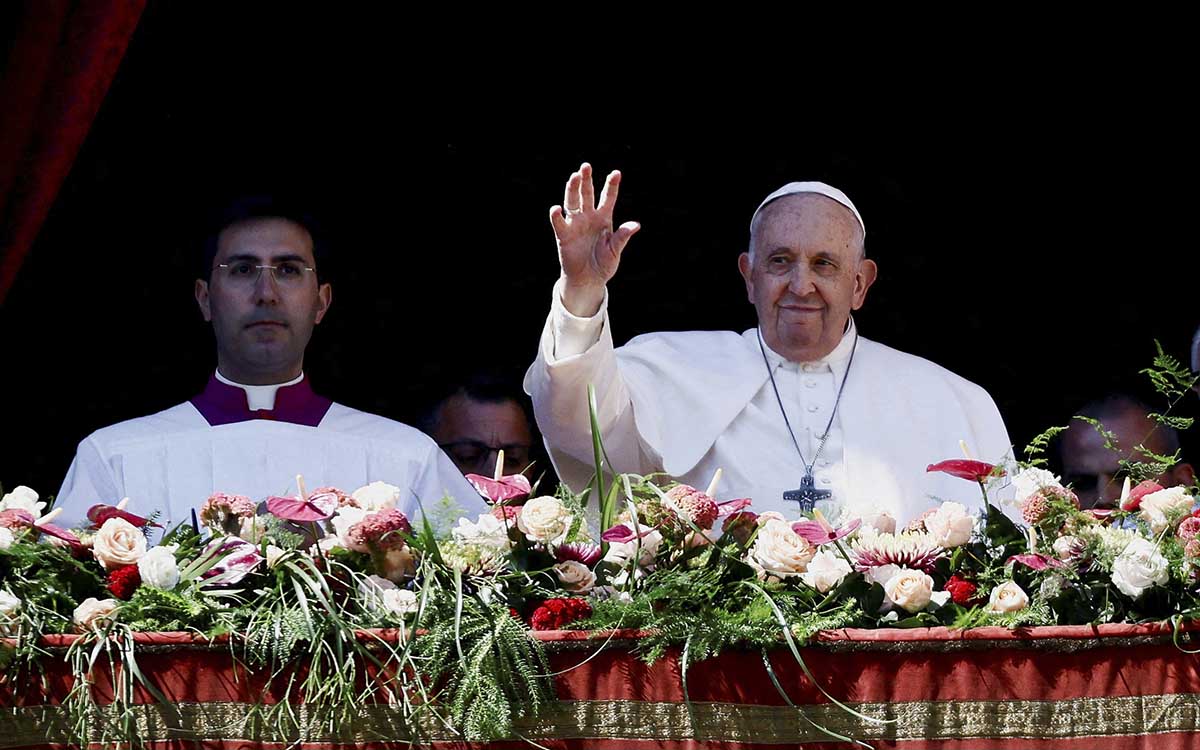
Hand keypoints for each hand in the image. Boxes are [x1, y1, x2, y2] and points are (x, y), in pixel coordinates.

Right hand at [549, 163, 639, 316]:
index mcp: (604, 218)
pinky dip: (557, 215)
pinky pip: (559, 223)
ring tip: (574, 176)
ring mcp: (575, 224)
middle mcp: (588, 217)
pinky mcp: (564, 234)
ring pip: (572, 202)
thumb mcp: (615, 250)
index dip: (611, 185)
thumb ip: (622, 236)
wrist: (588, 280)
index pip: (608, 198)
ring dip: (572, 189)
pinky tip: (556, 208)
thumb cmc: (604, 264)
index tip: (616, 173)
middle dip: (586, 180)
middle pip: (587, 194)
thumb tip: (636, 225)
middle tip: (586, 166)